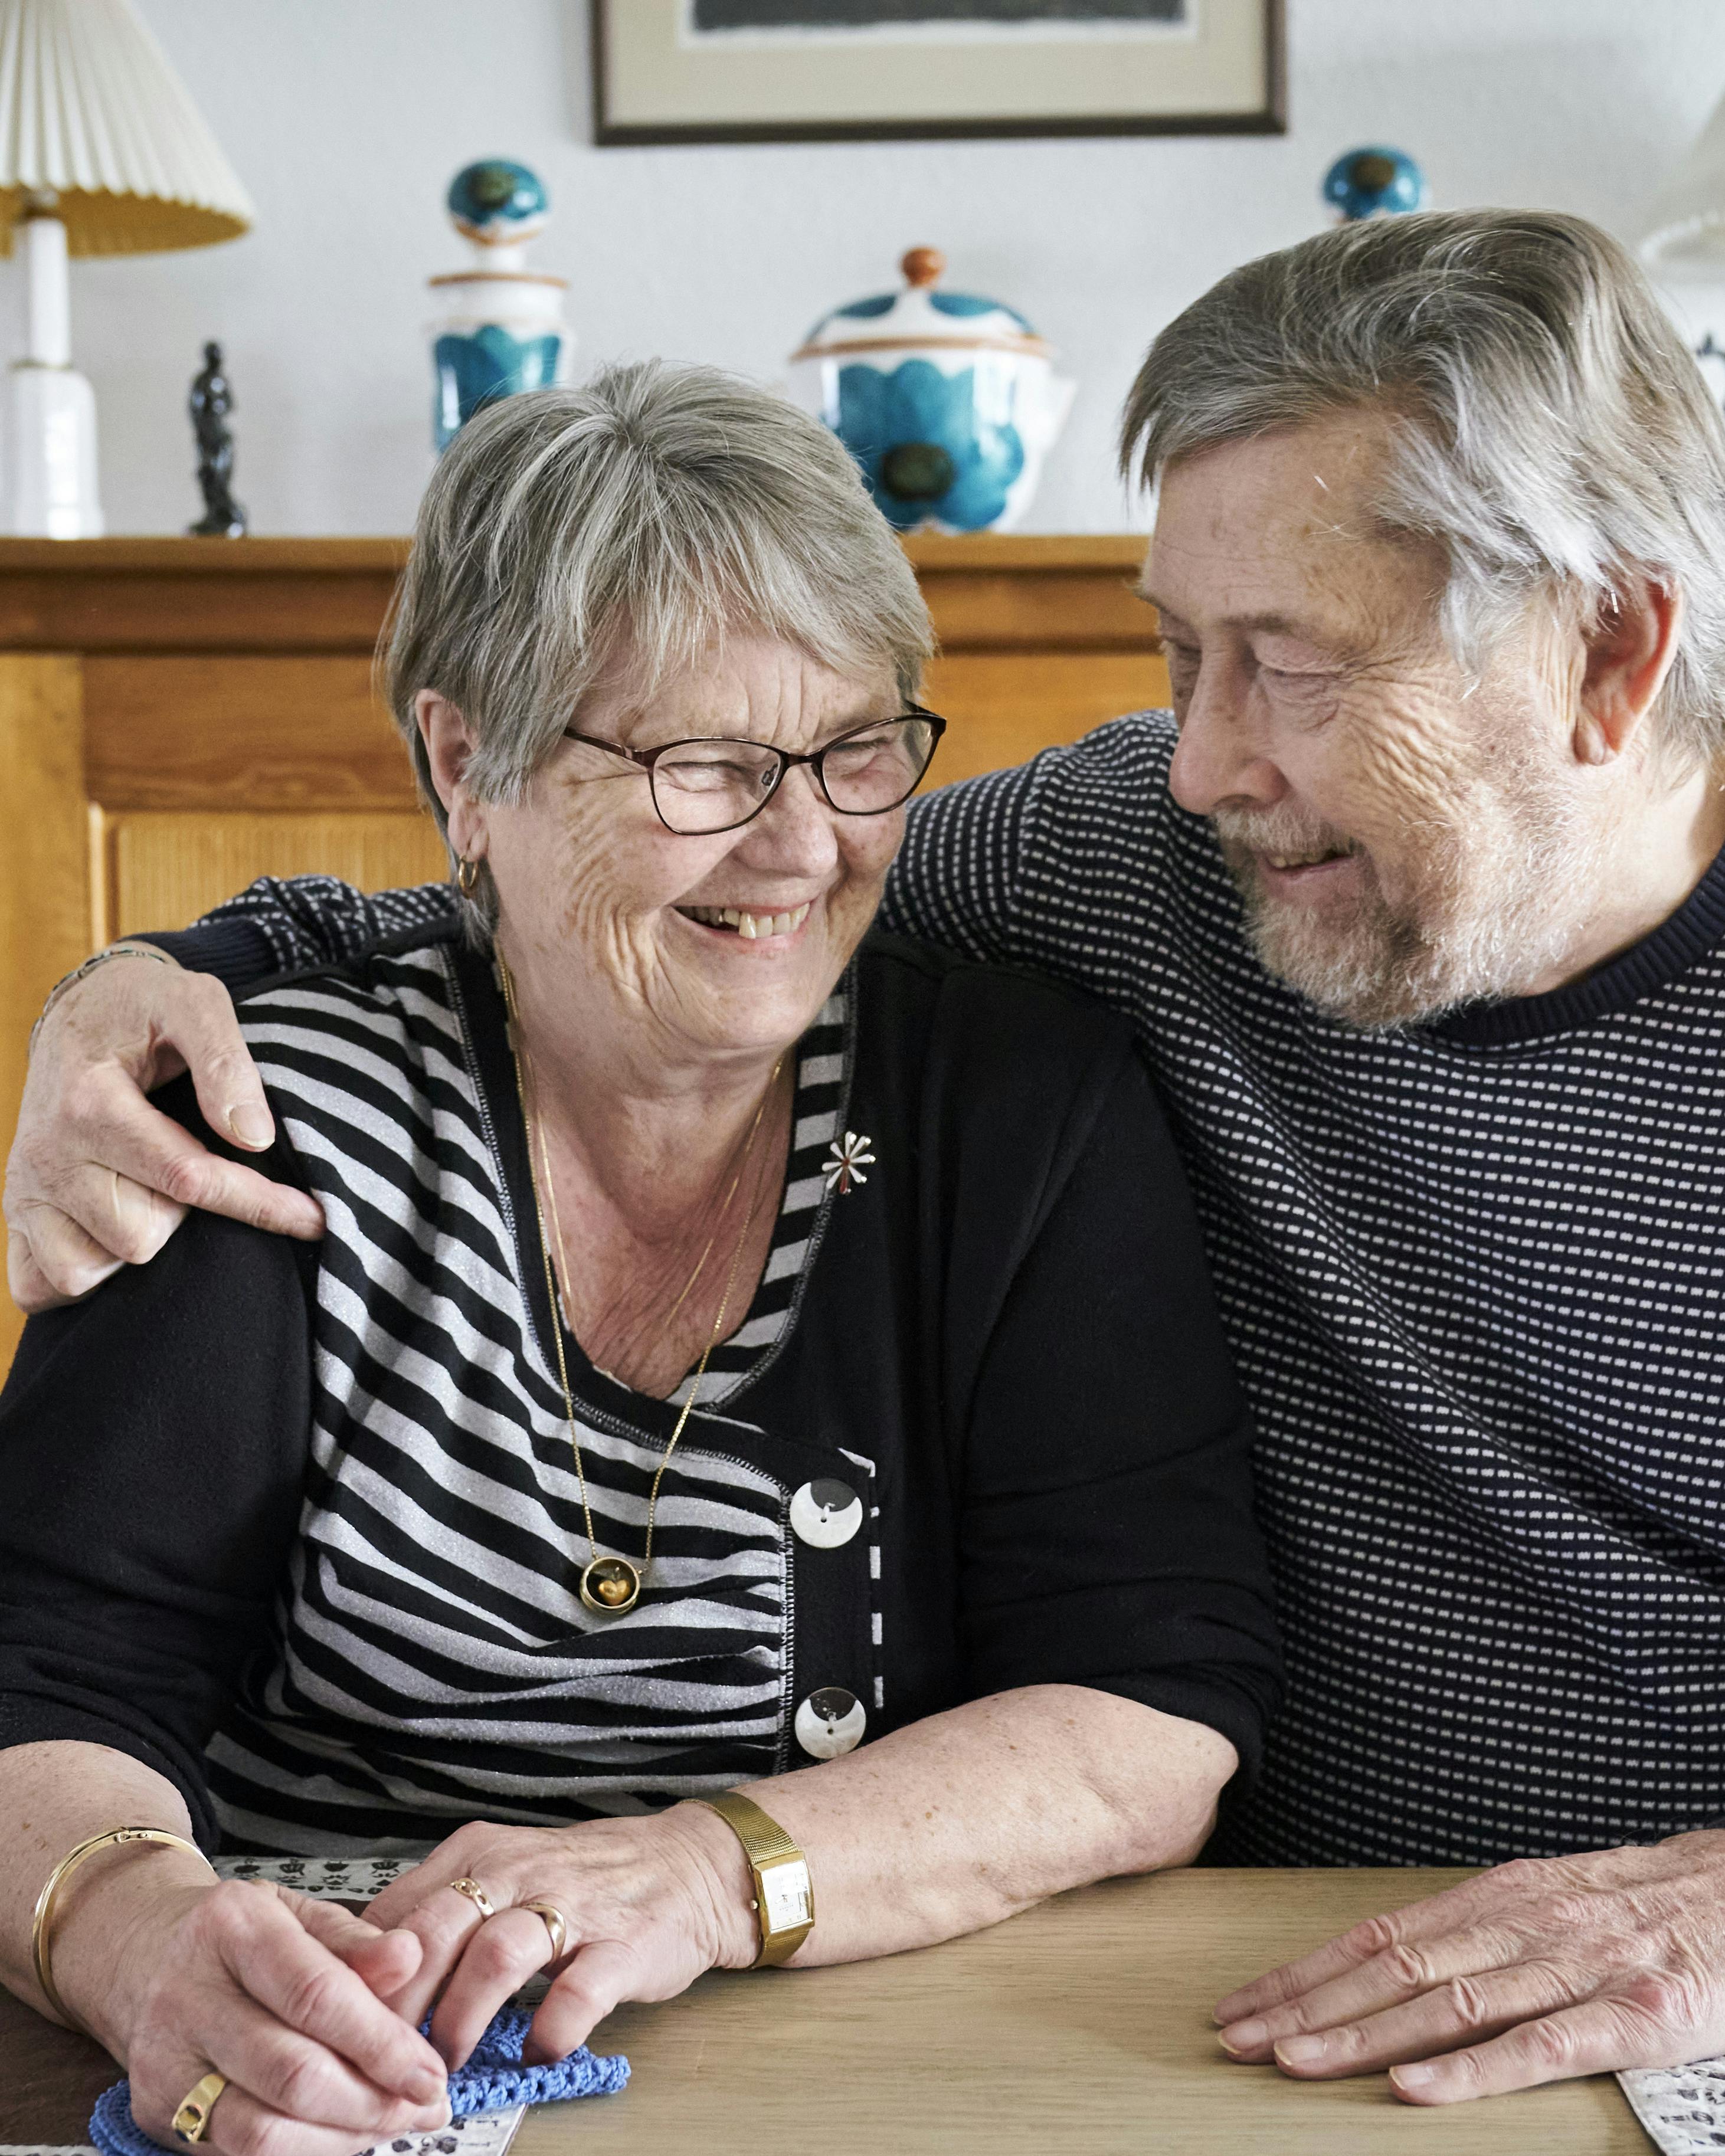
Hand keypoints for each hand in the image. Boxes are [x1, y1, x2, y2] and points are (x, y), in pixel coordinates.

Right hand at [5, 949, 321, 1309]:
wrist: (81, 1013)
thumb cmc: (144, 1008)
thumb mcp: (193, 1004)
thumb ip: (227, 1063)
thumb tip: (256, 1138)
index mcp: (91, 1103)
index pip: (188, 1178)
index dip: (259, 1204)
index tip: (313, 1220)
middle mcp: (48, 1154)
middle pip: (142, 1236)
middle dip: (183, 1212)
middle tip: (187, 1164)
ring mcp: (24, 1191)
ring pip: (92, 1271)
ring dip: (135, 1239)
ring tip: (151, 1191)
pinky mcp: (15, 1215)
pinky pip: (42, 1287)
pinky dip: (80, 1275)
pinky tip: (111, 1233)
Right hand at [69, 1874, 450, 2155]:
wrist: (147, 1958)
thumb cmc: (240, 1936)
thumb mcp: (299, 1912)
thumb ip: (357, 1939)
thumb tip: (410, 1958)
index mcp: (230, 1927)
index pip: (315, 1996)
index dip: (382, 2043)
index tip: (430, 2071)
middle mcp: (186, 1996)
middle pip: (292, 2074)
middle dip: (372, 2102)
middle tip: (423, 2105)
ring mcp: (164, 2061)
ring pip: (261, 2131)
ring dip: (341, 2138)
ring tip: (390, 2122)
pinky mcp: (156, 2113)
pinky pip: (238, 2153)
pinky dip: (303, 2151)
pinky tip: (343, 2133)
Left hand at [363, 1807, 759, 2069]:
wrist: (689, 1865)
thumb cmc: (583, 1879)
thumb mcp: (501, 1874)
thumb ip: (437, 1914)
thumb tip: (356, 1973)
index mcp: (481, 1854)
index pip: (396, 1911)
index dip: (360, 1975)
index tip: (341, 2023)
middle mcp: (521, 1872)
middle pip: (434, 1931)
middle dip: (398, 2003)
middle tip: (378, 2056)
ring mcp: (575, 1907)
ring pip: (496, 1954)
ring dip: (461, 2015)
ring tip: (446, 2062)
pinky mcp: (624, 1945)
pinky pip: (579, 1993)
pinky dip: (551, 2029)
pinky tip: (537, 2051)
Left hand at [1213, 1831, 1724, 2103]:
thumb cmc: (1639, 1905)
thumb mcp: (1547, 1903)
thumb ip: (1477, 1932)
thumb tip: (1389, 1957)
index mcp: (1495, 1899)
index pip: (1376, 1936)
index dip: (1304, 1972)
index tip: (1244, 2003)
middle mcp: (1521, 1926)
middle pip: (1393, 1970)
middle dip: (1307, 2008)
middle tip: (1239, 2040)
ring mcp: (1574, 1969)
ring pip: (1447, 2004)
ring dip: (1363, 2038)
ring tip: (1296, 2063)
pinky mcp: (1632, 2014)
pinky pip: (1540, 2045)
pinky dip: (1472, 2070)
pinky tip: (1416, 2088)